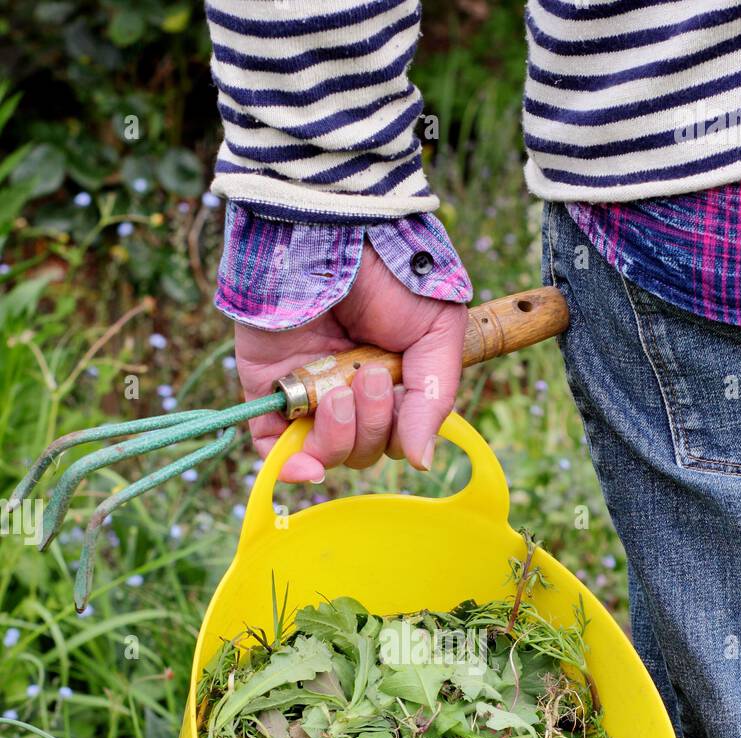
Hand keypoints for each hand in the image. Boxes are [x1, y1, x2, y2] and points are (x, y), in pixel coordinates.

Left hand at [234, 242, 467, 482]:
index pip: (395, 437)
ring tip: (338, 391)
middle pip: (362, 451)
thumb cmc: (393, 272)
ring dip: (338, 436)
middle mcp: (348, 391)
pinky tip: (307, 463)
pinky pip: (272, 448)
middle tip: (369, 375)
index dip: (399, 431)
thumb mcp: (436, 334)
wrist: (334, 232)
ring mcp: (307, 392)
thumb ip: (432, 399)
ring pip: (324, 453)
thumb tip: (422, 462)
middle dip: (372, 425)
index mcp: (390, 380)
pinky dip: (289, 465)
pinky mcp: (267, 388)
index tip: (399, 386)